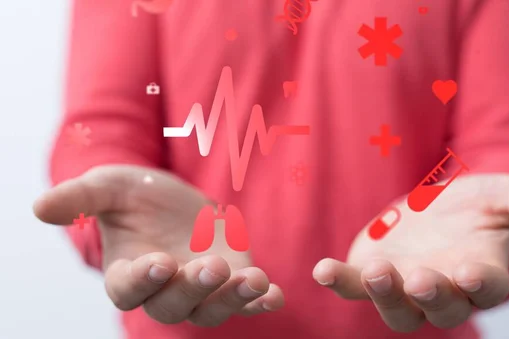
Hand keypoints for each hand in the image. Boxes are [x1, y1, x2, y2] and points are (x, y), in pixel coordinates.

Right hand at [33, 165, 283, 325]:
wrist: (174, 197)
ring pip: (213, 309)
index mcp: (127, 273)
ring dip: (233, 299)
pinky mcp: (231, 280)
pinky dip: (260, 301)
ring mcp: (200, 289)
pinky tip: (275, 293)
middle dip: (193, 289)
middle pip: (174, 306)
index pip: (129, 289)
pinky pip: (246, 300)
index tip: (159, 263)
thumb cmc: (134, 194)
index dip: (142, 280)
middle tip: (210, 267)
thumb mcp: (108, 187)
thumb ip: (80, 198)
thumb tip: (40, 207)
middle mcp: (163, 291)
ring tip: (254, 280)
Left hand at [312, 174, 508, 331]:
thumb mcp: (502, 194)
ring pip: (397, 310)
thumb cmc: (470, 206)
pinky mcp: (370, 278)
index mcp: (481, 273)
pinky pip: (354, 287)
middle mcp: (444, 290)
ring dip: (386, 295)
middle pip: (441, 308)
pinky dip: (338, 282)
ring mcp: (405, 289)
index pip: (486, 287)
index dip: (479, 283)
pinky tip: (322, 269)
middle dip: (431, 295)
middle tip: (420, 278)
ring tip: (377, 272)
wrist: (430, 209)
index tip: (470, 271)